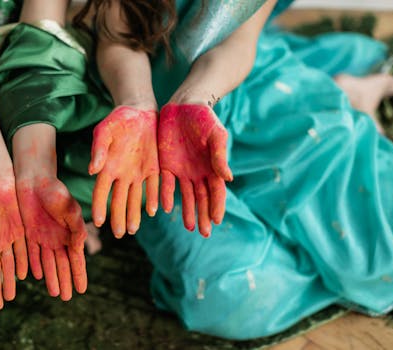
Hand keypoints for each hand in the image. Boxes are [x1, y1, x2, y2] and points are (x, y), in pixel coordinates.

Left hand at [16, 176, 86, 300]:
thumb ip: (75, 228)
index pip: (76, 259)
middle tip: (68, 298)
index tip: (82, 290)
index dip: (79, 274)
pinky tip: (36, 276)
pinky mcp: (30, 233)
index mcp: (71, 232)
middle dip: (65, 281)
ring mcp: (44, 237)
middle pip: (62, 264)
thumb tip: (79, 248)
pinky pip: (33, 254)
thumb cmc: (55, 191)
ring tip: (54, 293)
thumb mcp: (69, 208)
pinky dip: (35, 265)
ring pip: (48, 263)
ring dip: (51, 277)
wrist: (34, 180)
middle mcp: (58, 238)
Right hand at [89, 106, 159, 237]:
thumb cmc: (118, 120)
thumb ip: (98, 149)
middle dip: (118, 217)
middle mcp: (123, 174)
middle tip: (118, 234)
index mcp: (108, 167)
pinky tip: (155, 210)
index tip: (98, 222)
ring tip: (132, 230)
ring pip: (136, 198)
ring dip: (134, 214)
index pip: (101, 191)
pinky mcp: (154, 168)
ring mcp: (139, 173)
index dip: (99, 206)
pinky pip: (154, 186)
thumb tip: (92, 170)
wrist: (140, 112)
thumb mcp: (105, 131)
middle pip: (119, 200)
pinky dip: (154, 198)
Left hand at [158, 103, 232, 236]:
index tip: (216, 221)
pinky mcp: (166, 165)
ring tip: (189, 226)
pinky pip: (166, 184)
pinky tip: (164, 207)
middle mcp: (199, 172)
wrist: (184, 105)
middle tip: (204, 233)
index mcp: (213, 167)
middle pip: (202, 198)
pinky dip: (166, 195)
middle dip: (204, 215)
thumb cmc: (205, 119)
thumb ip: (219, 156)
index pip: (217, 192)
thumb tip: (228, 178)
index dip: (217, 206)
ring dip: (188, 211)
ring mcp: (182, 170)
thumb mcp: (215, 135)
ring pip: (186, 195)